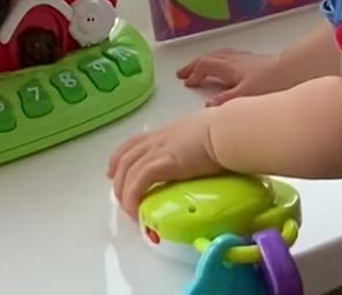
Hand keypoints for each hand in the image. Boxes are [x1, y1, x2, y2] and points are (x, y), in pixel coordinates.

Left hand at [107, 110, 224, 218]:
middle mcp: (158, 139)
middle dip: (117, 178)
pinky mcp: (163, 163)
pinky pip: (138, 181)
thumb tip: (207, 161)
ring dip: (123, 192)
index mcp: (167, 133)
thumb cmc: (227, 134)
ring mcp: (159, 150)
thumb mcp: (206, 138)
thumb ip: (199, 149)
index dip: (120, 157)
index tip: (112, 171)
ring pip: (127, 170)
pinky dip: (132, 196)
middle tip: (119, 196)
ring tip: (129, 209)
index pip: (135, 143)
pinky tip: (134, 209)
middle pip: (125, 157)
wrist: (229, 132)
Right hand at [177, 49, 290, 105]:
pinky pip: (231, 57)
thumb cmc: (271, 83)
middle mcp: (235, 59)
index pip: (205, 65)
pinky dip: (221, 61)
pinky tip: (228, 69)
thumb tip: (207, 105)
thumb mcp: (245, 95)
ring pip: (221, 55)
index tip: (185, 81)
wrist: (297, 71)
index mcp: (229, 66)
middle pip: (210, 58)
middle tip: (185, 73)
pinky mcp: (256, 61)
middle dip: (196, 65)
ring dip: (208, 61)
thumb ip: (225, 100)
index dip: (193, 72)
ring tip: (202, 69)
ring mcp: (246, 59)